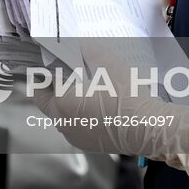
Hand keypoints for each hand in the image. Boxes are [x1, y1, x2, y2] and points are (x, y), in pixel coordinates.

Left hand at [31, 44, 188, 178]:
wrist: (149, 128)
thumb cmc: (126, 97)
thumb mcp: (108, 65)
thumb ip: (90, 51)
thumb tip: (81, 43)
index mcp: (61, 104)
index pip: (40, 88)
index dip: (45, 75)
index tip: (52, 65)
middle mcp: (63, 124)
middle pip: (49, 103)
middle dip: (55, 89)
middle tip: (67, 75)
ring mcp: (76, 138)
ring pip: (63, 117)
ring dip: (68, 103)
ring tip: (85, 88)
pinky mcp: (90, 146)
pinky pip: (77, 127)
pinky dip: (81, 115)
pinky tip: (97, 105)